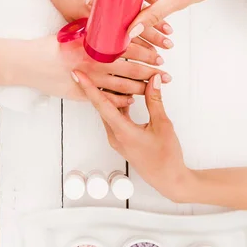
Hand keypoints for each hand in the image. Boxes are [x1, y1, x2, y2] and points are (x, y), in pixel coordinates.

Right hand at [21, 35, 171, 107]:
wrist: (31, 63)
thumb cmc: (53, 45)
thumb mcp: (76, 31)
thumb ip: (95, 29)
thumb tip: (113, 19)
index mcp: (96, 44)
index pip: (129, 47)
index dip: (147, 50)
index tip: (160, 53)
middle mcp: (96, 61)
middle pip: (131, 67)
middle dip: (150, 71)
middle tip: (165, 73)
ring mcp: (91, 79)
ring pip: (123, 84)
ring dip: (141, 87)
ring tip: (154, 88)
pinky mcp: (84, 92)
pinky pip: (108, 98)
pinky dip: (123, 100)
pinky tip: (132, 100)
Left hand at [72, 69, 192, 200]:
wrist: (169, 180)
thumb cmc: (167, 156)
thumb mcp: (163, 125)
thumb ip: (155, 100)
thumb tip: (153, 78)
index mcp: (122, 132)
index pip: (101, 105)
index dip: (88, 87)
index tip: (77, 73)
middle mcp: (115, 135)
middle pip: (102, 106)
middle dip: (97, 85)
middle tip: (93, 66)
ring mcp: (117, 138)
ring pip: (108, 112)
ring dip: (110, 95)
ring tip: (108, 75)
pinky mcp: (122, 140)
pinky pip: (115, 118)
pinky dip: (118, 105)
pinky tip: (124, 93)